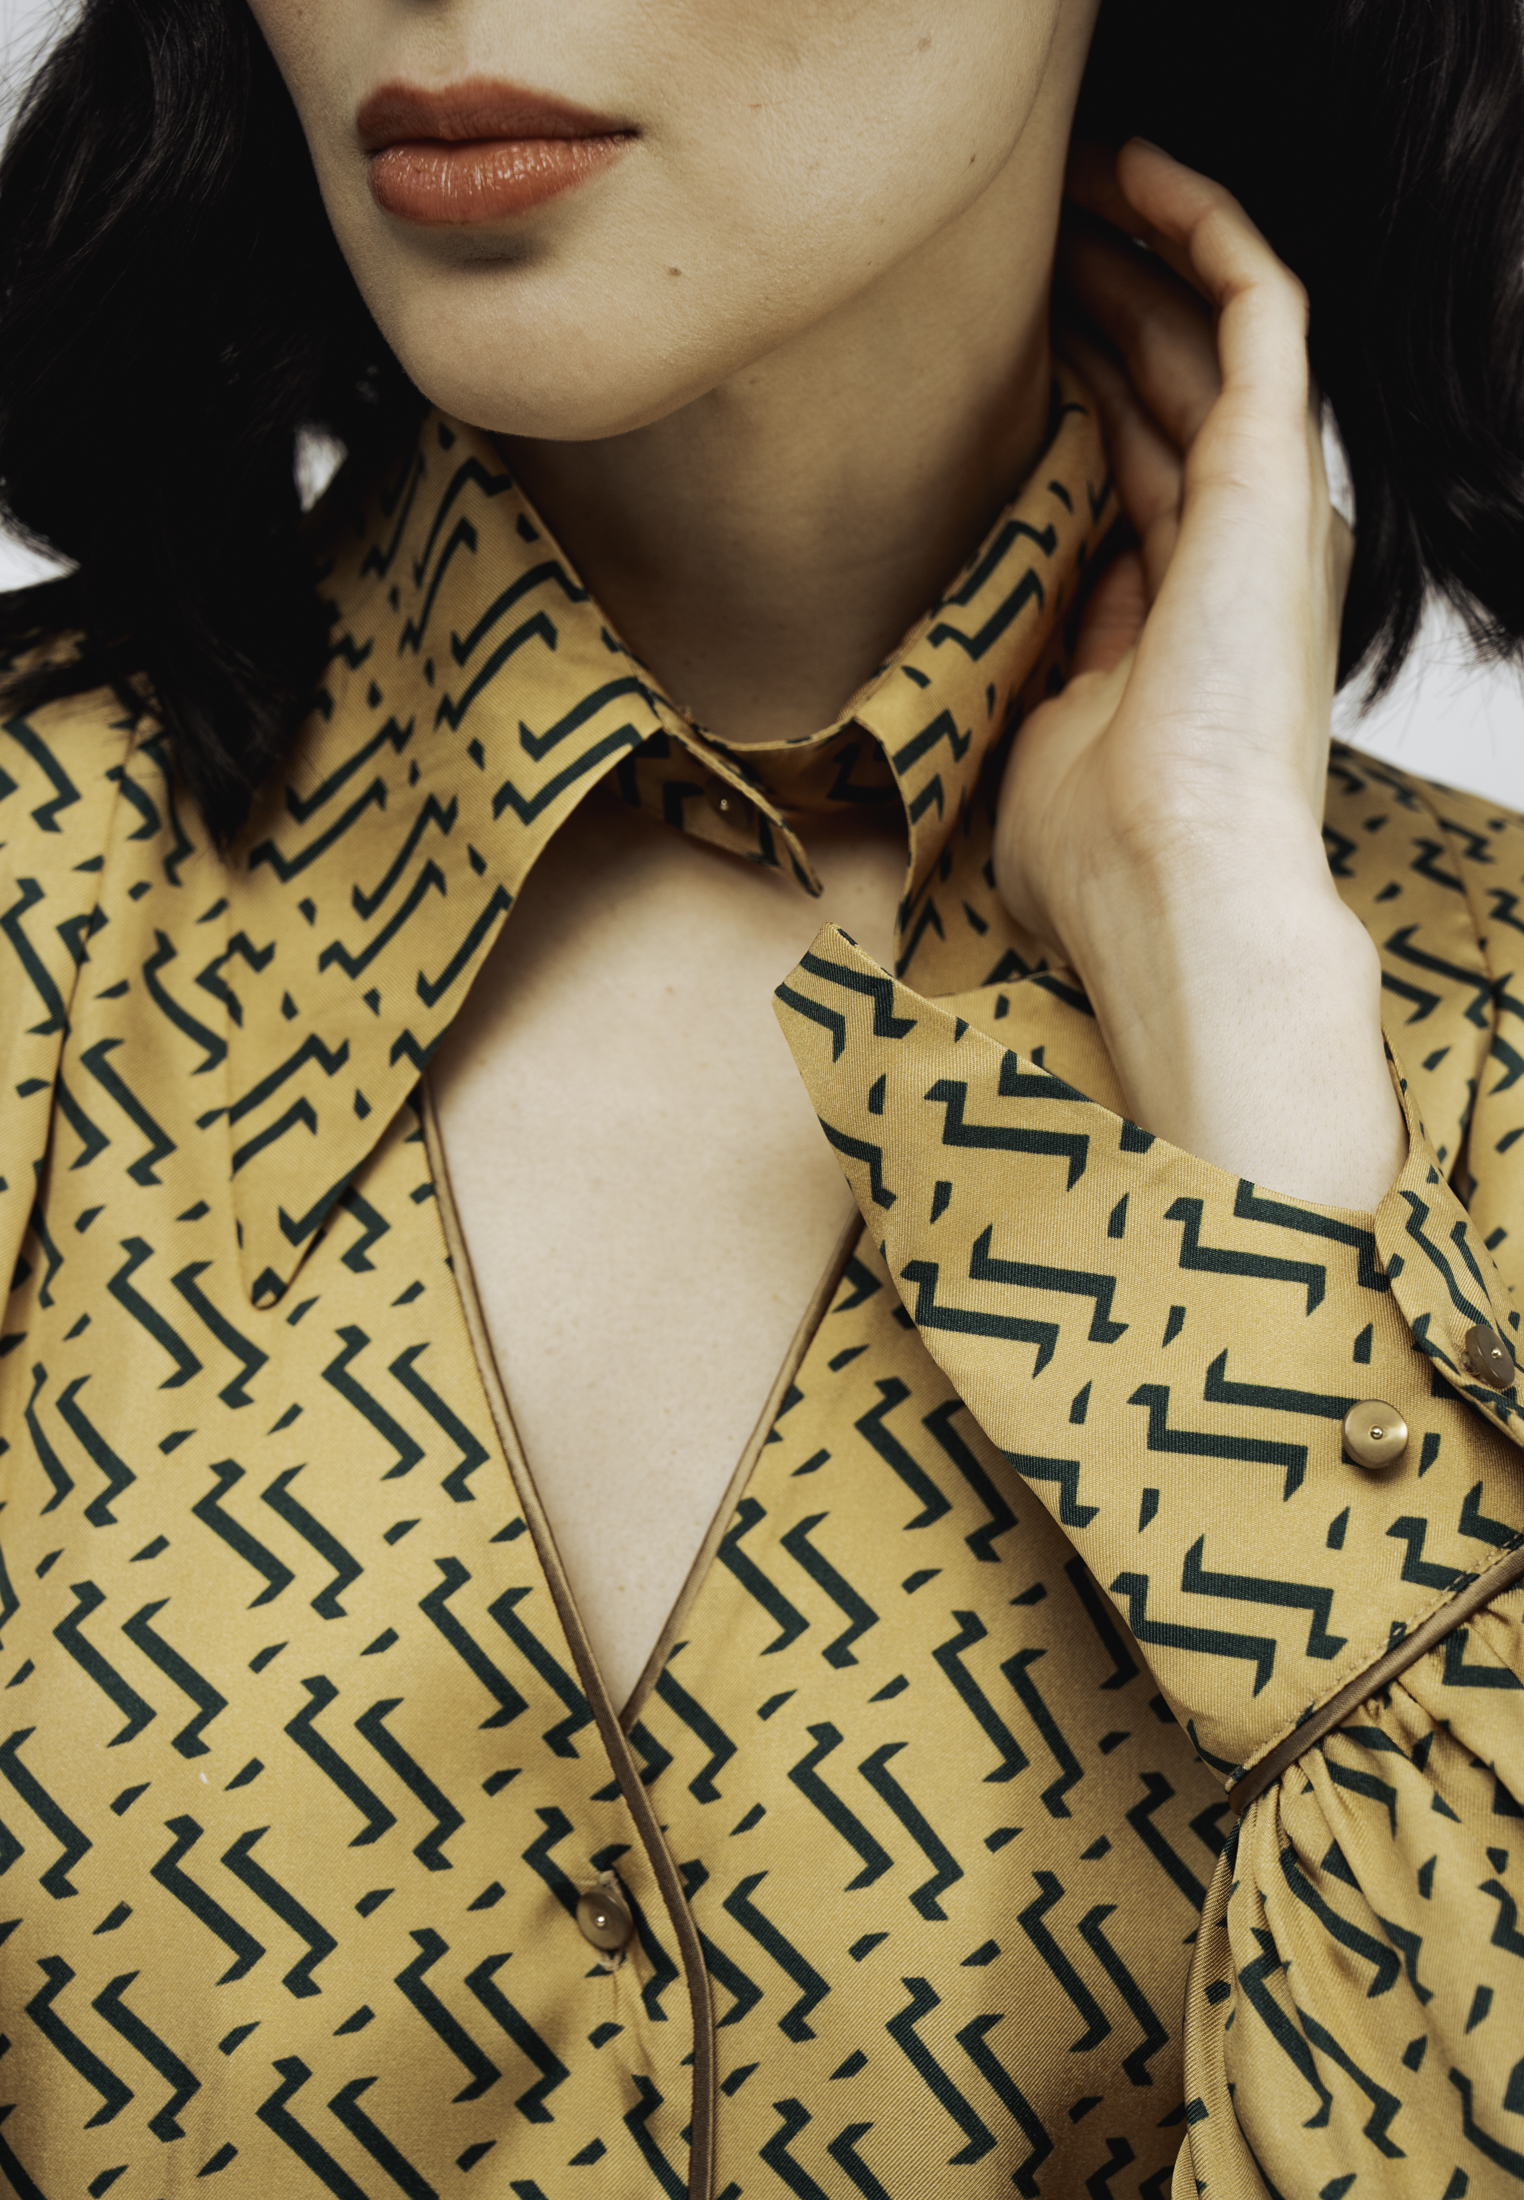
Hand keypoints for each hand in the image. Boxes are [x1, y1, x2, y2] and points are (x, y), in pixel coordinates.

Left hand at [993, 140, 1404, 1209]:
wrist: (1173, 895)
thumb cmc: (1105, 868)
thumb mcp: (1044, 756)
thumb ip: (1044, 685)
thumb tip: (1012, 658)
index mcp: (1186, 620)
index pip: (1139, 470)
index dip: (1079, 393)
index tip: (1000, 344)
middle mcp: (1238, 556)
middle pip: (1174, 390)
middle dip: (1106, 303)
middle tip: (1026, 240)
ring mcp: (1262, 512)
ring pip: (1215, 332)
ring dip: (1146, 248)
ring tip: (1072, 182)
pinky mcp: (1271, 476)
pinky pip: (1261, 307)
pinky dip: (1207, 230)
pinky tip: (1141, 171)